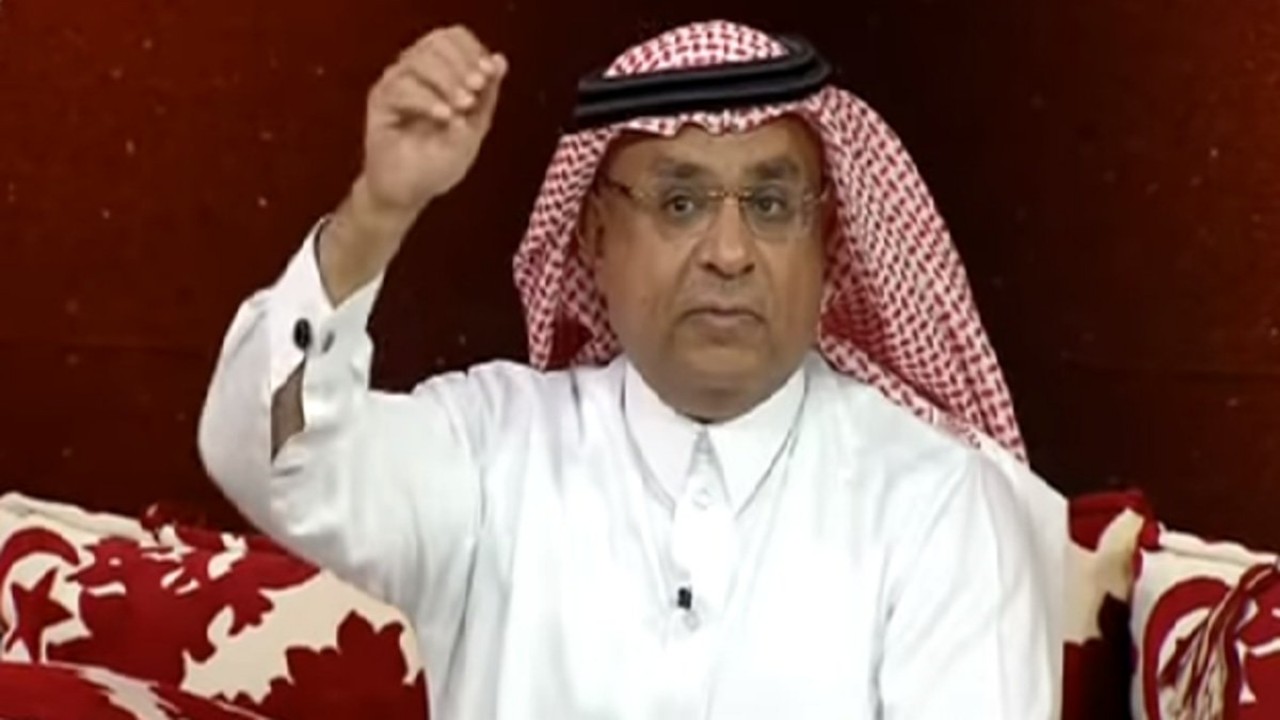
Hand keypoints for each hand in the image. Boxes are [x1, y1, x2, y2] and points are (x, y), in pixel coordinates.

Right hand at [361, 25, 507, 221]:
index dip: (472, 50)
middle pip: (436, 44)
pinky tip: (444, 117)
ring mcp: (395, 84)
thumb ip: (486, 97)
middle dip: (461, 65)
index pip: (454, 38)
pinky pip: (402, 88)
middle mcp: (414, 72)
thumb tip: (501, 60)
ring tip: (461, 107)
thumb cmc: (438, 162)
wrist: (409, 193)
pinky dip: (427, 100)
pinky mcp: (379, 102)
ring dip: (446, 81)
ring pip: (418, 61)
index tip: (488, 73)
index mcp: (438, 71)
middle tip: (476, 88)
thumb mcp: (473, 129)